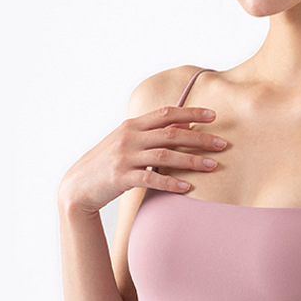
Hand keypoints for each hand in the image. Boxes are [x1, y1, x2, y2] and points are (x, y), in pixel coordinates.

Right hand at [58, 106, 226, 213]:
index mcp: (132, 125)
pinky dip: (170, 182)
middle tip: (222, 144)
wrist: (77, 185)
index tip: (213, 116)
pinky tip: (187, 187)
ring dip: (191, 160)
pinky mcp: (121, 178)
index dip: (191, 113)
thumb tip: (185, 127)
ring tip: (212, 165)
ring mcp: (124, 157)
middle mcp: (129, 137)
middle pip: (171, 133)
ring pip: (164, 156)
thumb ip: (153, 134)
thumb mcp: (128, 142)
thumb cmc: (108, 162)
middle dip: (200, 138)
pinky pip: (150, 179)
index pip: (166, 113)